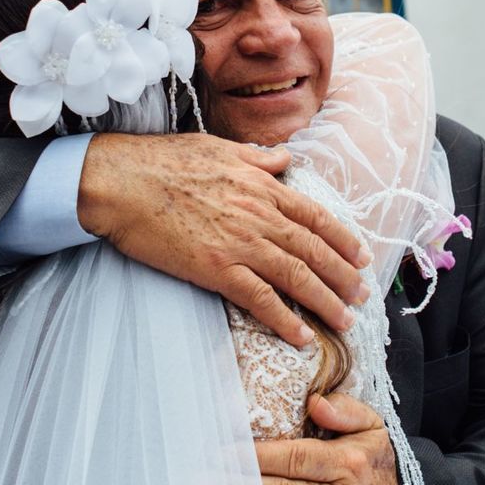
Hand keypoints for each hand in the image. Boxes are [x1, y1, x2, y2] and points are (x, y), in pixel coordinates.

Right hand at [77, 133, 369, 346]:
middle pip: (314, 250)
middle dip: (344, 276)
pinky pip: (260, 299)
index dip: (342, 238)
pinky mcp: (216, 269)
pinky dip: (285, 319)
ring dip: (326, 301)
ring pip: (297, 277)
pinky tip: (302, 336)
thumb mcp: (217, 148)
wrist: (121, 181)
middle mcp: (259, 215)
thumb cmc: (162, 160)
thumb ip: (256, 158)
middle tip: (363, 297)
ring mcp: (240, 244)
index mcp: (261, 185)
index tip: (361, 257)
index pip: (315, 216)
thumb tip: (283, 158)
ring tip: (345, 321)